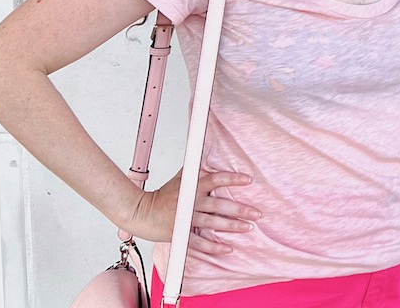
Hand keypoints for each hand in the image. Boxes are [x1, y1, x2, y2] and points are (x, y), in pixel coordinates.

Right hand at [127, 169, 259, 255]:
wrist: (142, 213)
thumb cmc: (162, 195)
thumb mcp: (179, 178)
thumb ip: (194, 169)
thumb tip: (203, 151)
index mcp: (193, 187)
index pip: (216, 179)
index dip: (233, 179)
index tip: (248, 180)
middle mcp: (192, 202)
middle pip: (220, 205)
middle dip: (240, 210)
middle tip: (257, 213)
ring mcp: (187, 219)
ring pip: (214, 223)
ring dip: (232, 226)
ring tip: (248, 227)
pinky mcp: (181, 234)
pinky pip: (200, 242)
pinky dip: (214, 247)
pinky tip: (227, 248)